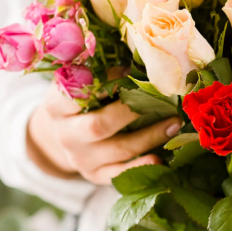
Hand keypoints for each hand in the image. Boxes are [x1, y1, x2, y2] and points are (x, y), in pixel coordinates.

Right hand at [26, 82, 180, 184]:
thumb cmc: (78, 103)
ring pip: (118, 150)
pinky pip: (121, 174)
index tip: (128, 71)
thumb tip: (138, 55)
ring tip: (174, 122)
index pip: (75, 95)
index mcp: (57, 107)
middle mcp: (66, 135)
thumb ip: (97, 73)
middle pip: (98, 126)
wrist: (62, 137)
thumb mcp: (76, 85)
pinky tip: (161, 158)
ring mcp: (81, 159)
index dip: (103, 83)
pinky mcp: (95, 175)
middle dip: (132, 112)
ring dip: (150, 136)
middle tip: (161, 99)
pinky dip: (142, 166)